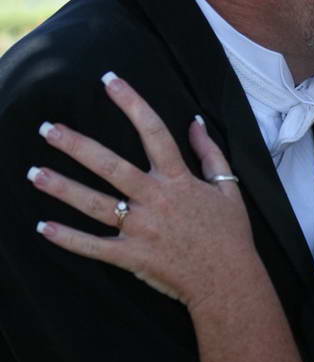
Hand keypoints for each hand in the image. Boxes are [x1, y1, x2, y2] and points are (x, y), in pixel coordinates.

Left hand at [29, 75, 255, 310]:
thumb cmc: (230, 234)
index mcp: (178, 179)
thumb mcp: (228, 187)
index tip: (109, 80)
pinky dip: (69, 239)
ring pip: (95, 204)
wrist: (229, 281)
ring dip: (62, 188)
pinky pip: (95, 247)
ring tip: (34, 173)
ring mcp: (141, 229)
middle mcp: (155, 199)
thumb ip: (210, 152)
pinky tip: (43, 227)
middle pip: (110, 166)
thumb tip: (195, 121)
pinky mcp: (132, 257)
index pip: (153, 131)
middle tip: (48, 129)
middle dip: (77, 146)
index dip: (132, 103)